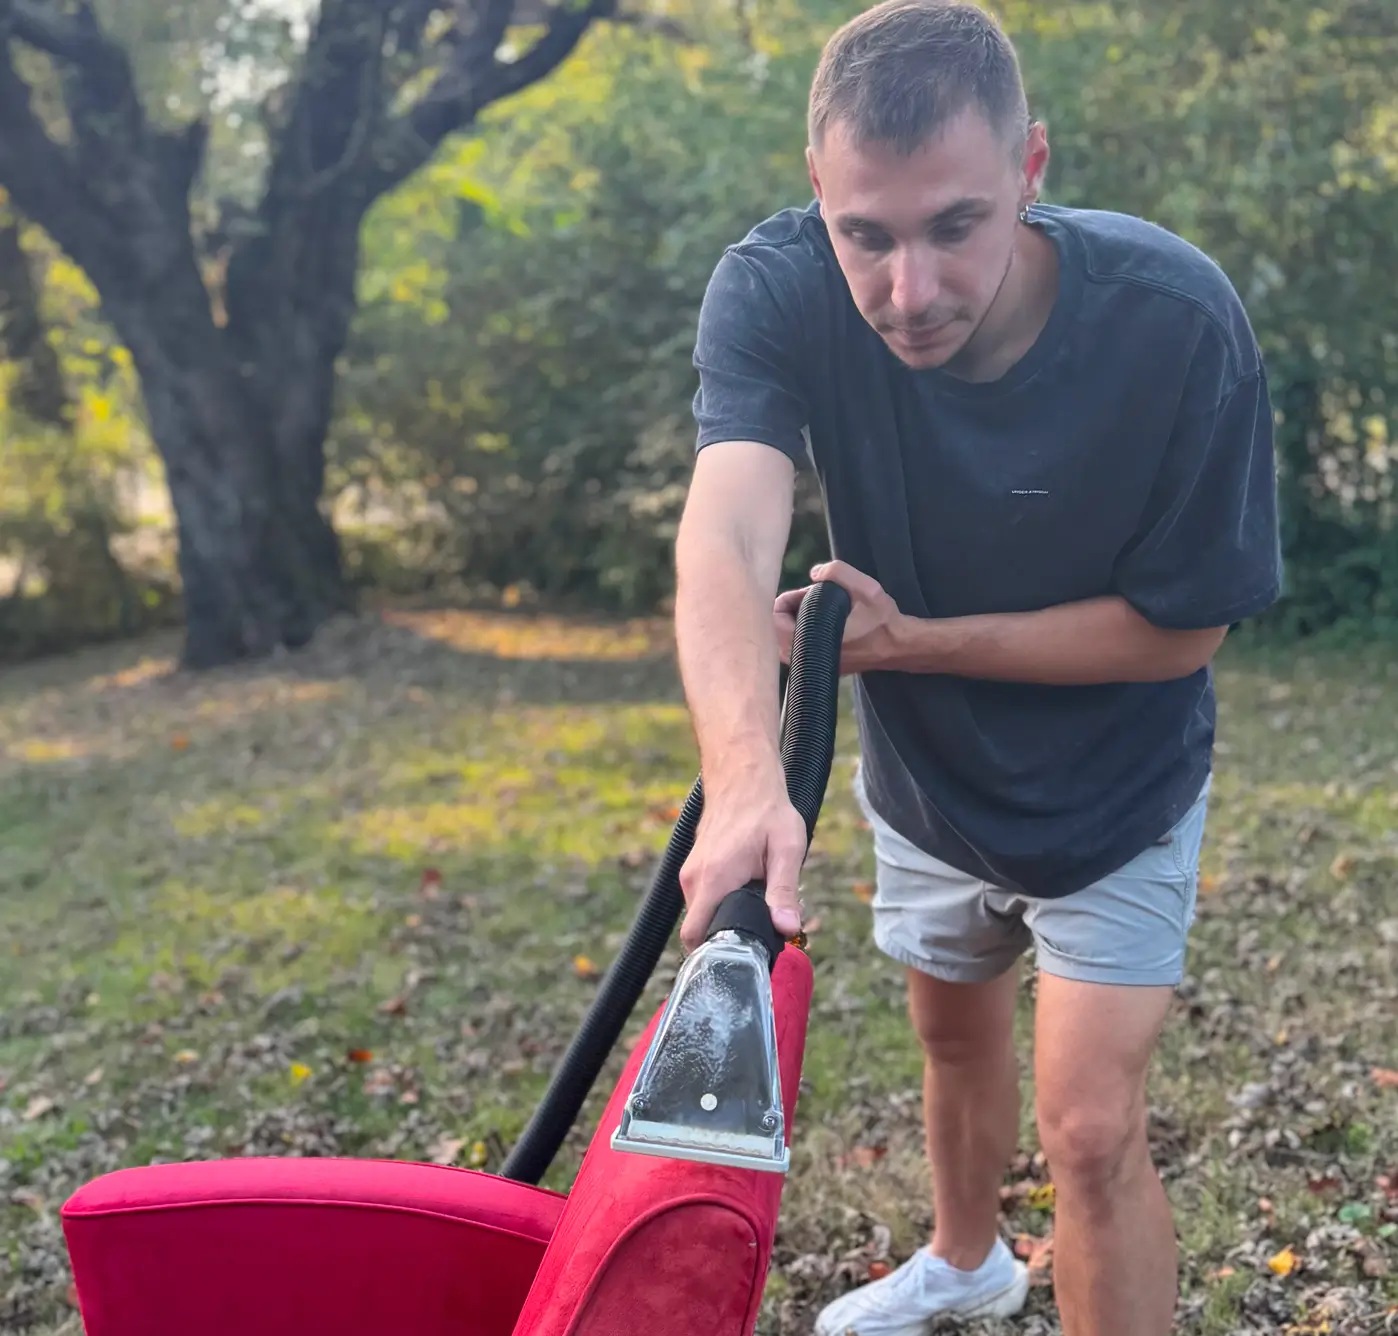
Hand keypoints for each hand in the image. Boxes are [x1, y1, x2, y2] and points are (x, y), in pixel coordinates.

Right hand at [677, 779, 807, 953]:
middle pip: (701, 929)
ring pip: (702, 914)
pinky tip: (746, 893)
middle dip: (727, 937)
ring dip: (726, 918)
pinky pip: (703, 899)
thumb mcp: (786, 849)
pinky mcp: (694, 868)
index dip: (714, 955)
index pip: (695, 937)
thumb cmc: (767, 811)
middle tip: (762, 935)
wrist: (743, 778)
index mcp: (714, 880)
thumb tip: (787, 929)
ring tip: (758, 909)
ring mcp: (691, 873)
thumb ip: (784, 891)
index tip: (742, 961)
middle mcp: (694, 879)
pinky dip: (721, 903)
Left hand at [774, 561, 904, 674]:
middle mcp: (808, 658)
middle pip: (775, 630)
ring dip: (797, 621)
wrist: (900, 647)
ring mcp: (813, 667)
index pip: (775, 618)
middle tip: (814, 599)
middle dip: (790, 610)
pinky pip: (797, 650)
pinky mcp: (821, 668)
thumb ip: (837, 573)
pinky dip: (803, 634)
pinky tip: (825, 623)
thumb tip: (814, 573)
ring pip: (785, 641)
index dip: (790, 598)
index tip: (811, 592)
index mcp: (812, 639)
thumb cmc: (883, 619)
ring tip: (819, 609)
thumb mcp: (865, 588)